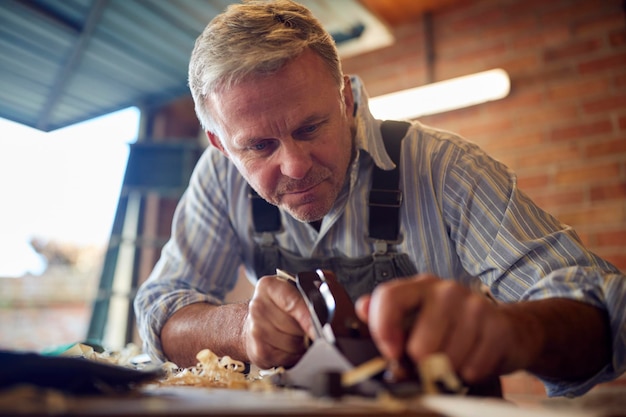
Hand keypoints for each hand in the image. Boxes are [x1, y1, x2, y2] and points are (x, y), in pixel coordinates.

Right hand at [243, 276, 313, 368]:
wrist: (257, 323)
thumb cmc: (282, 306)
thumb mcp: (297, 290)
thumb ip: (315, 290)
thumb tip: (334, 301)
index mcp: (269, 286)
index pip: (294, 303)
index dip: (310, 317)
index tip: (322, 327)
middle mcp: (258, 306)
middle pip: (294, 327)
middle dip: (307, 331)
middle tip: (309, 329)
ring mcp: (255, 330)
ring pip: (292, 344)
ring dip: (302, 345)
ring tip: (300, 337)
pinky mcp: (258, 352)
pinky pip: (286, 359)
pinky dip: (294, 356)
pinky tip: (291, 348)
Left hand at [355, 274, 531, 382]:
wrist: (503, 329)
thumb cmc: (450, 327)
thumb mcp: (416, 317)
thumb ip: (386, 315)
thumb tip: (362, 307)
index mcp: (420, 286)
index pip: (389, 297)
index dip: (383, 328)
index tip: (391, 352)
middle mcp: (446, 290)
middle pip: (420, 344)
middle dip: (421, 364)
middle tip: (426, 364)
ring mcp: (473, 306)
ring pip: (447, 360)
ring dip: (447, 371)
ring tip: (451, 361)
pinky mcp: (497, 326)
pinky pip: (473, 367)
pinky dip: (469, 373)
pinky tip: (470, 362)